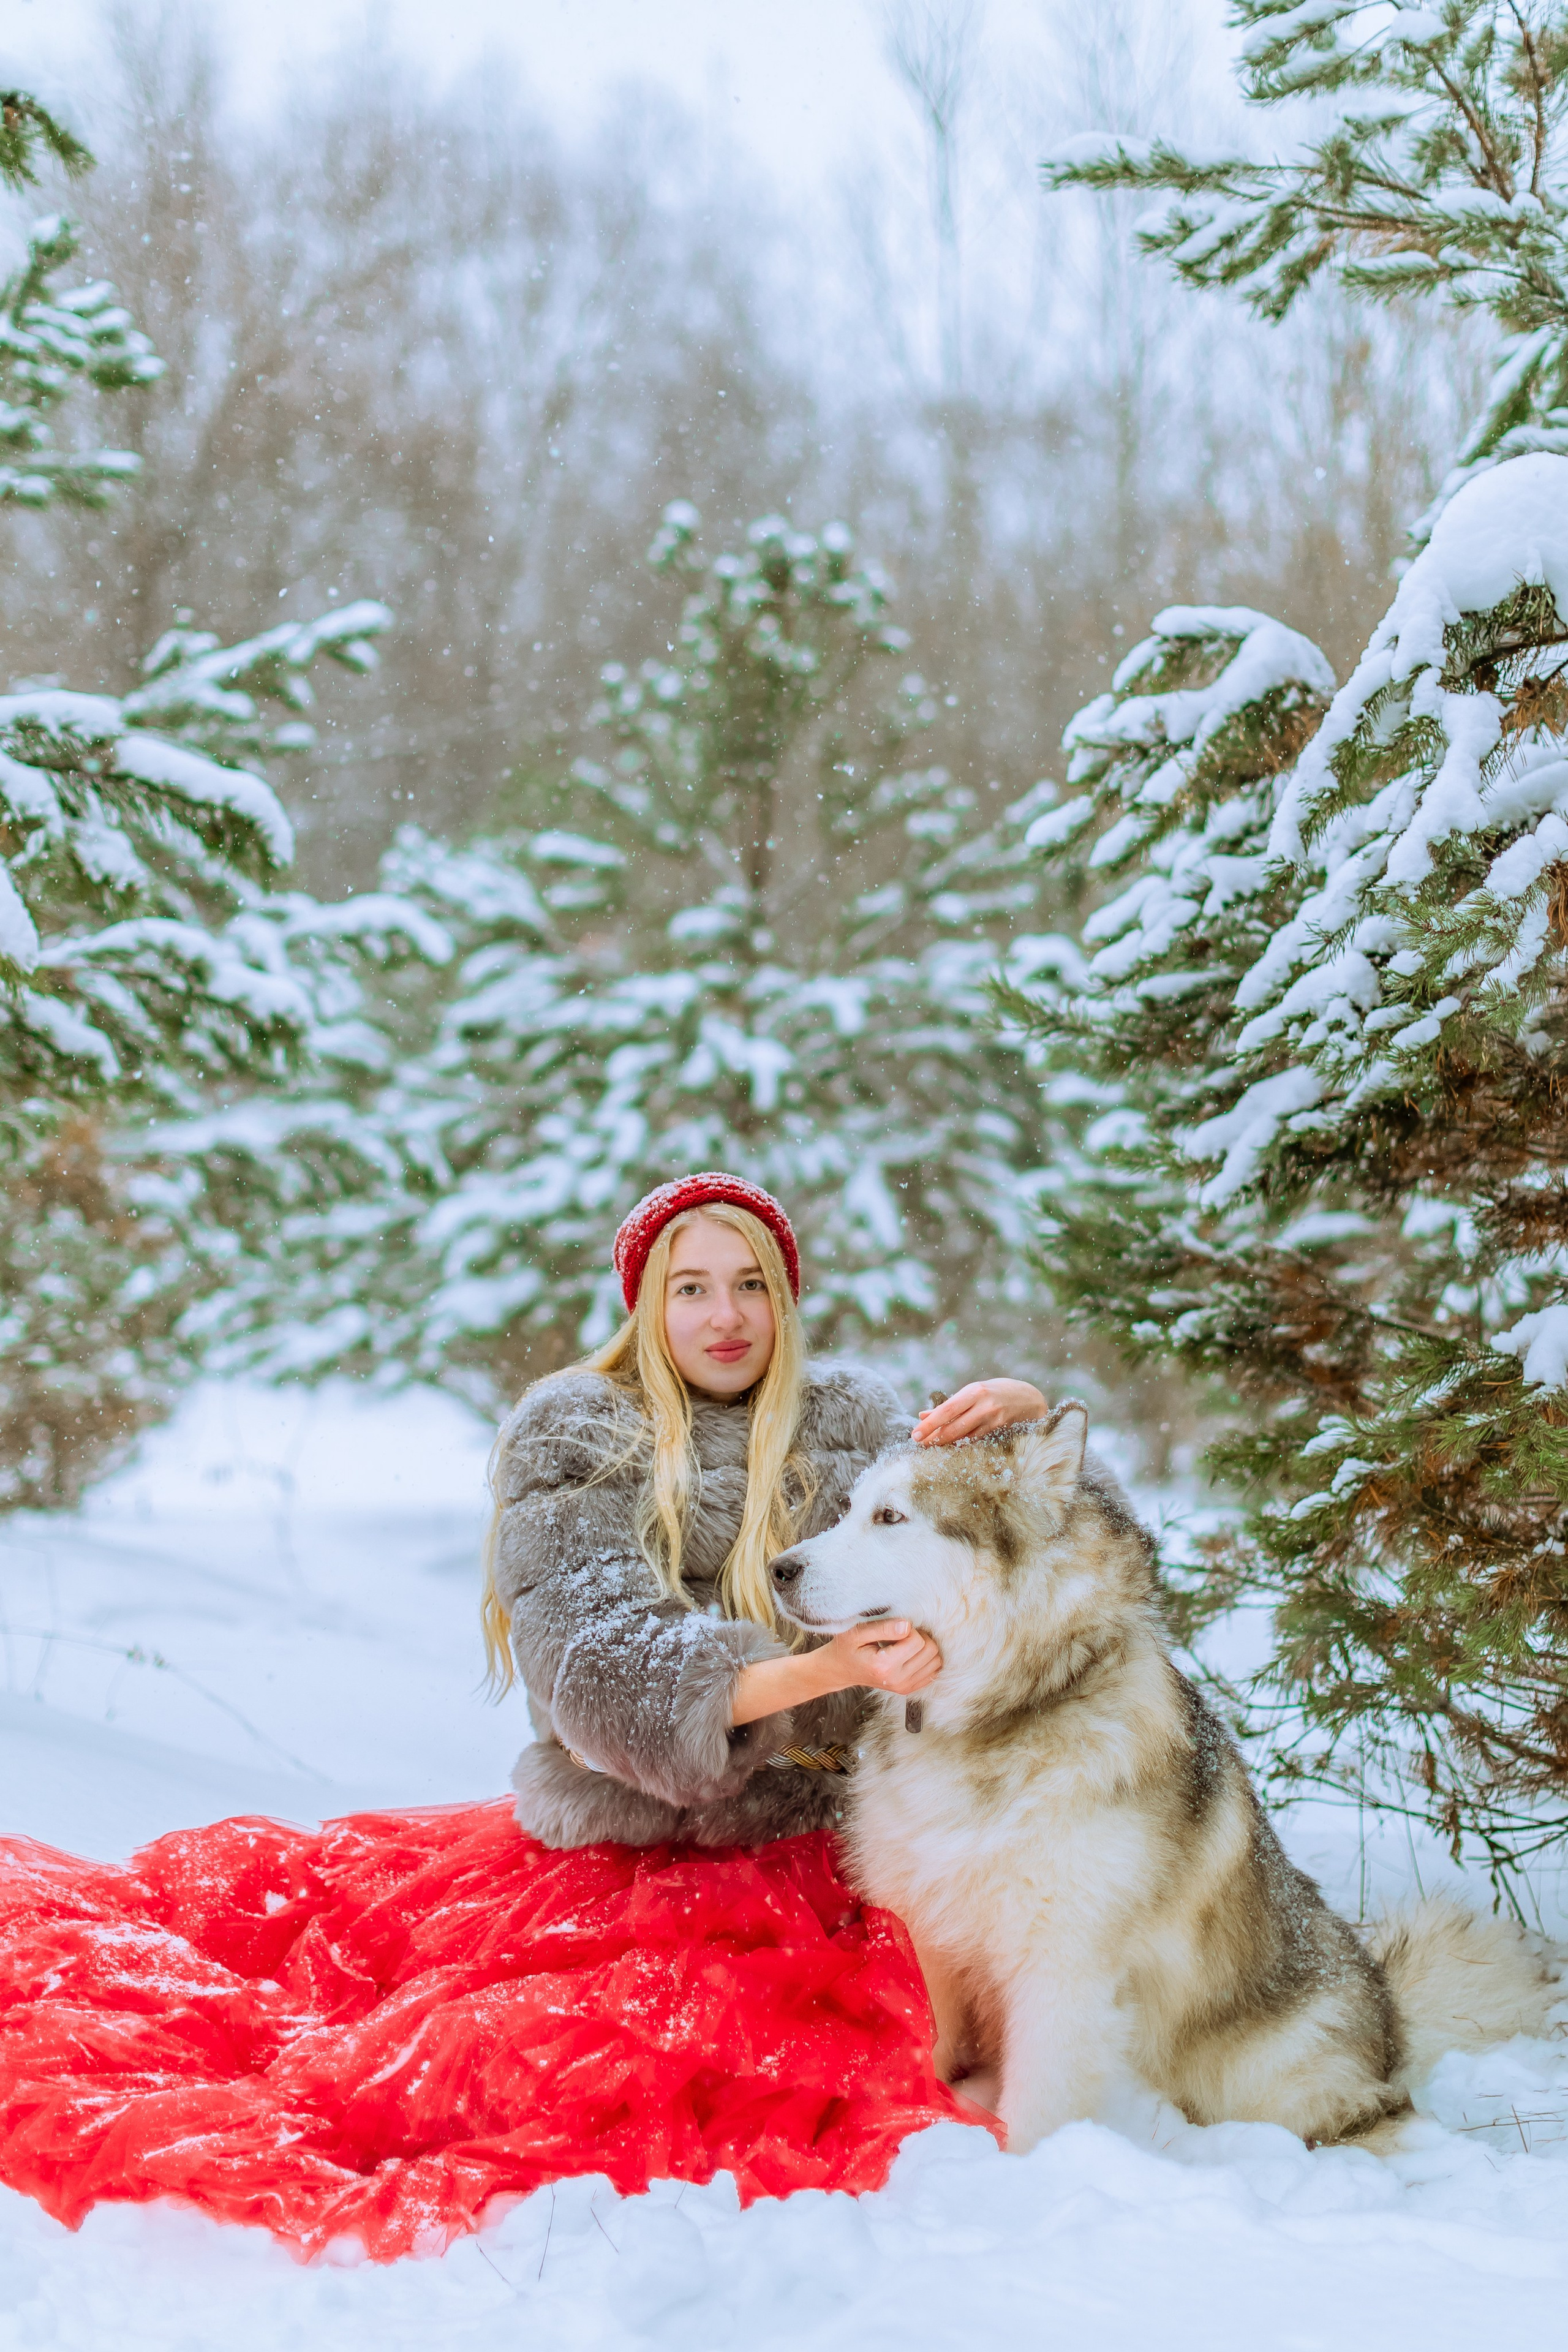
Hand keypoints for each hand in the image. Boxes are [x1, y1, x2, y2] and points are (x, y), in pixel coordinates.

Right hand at [817, 1619, 941, 1696]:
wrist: (841, 1670)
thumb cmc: (847, 1647)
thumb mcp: (857, 1631)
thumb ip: (883, 1628)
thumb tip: (908, 1626)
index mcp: (884, 1666)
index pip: (917, 1640)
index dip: (909, 1628)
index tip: (894, 1629)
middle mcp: (897, 1680)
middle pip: (930, 1650)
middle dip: (920, 1636)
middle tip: (901, 1635)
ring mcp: (904, 1687)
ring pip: (936, 1660)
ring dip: (925, 1647)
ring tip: (905, 1644)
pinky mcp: (908, 1689)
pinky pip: (934, 1671)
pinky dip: (927, 1659)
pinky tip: (911, 1654)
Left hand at [914, 1378, 1046, 1445]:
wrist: (1030, 1399)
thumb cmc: (997, 1392)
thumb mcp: (974, 1391)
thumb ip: (950, 1404)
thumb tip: (922, 1415)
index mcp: (974, 1391)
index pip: (947, 1410)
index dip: (930, 1424)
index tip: (915, 1434)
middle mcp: (984, 1405)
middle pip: (954, 1426)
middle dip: (934, 1437)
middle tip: (919, 1444)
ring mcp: (993, 1419)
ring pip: (964, 1436)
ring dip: (945, 1443)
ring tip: (930, 1447)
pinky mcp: (1000, 1430)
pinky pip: (975, 1440)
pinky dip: (961, 1444)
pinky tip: (950, 1447)